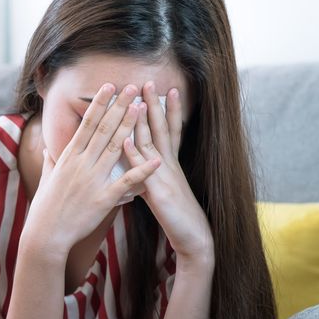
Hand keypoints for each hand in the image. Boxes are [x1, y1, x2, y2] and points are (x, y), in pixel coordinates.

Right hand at [21, 83, 161, 260]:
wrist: (45, 233)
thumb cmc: (45, 207)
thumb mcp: (47, 178)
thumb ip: (51, 160)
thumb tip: (47, 147)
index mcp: (69, 156)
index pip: (87, 124)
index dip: (99, 104)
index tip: (109, 86)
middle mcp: (80, 163)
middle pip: (103, 130)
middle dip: (119, 107)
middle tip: (132, 88)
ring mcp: (92, 180)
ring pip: (114, 148)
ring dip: (130, 127)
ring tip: (142, 108)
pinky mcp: (102, 198)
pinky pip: (126, 182)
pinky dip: (141, 170)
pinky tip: (156, 159)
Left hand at [123, 81, 213, 269]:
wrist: (193, 237)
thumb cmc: (175, 213)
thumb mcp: (161, 187)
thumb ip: (150, 171)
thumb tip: (139, 158)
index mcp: (167, 163)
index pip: (167, 129)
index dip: (164, 109)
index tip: (159, 88)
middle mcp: (167, 164)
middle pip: (161, 129)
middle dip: (155, 105)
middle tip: (149, 82)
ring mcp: (163, 176)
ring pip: (152, 144)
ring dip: (144, 122)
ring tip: (137, 100)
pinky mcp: (158, 192)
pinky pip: (142, 171)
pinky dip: (133, 156)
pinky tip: (125, 141)